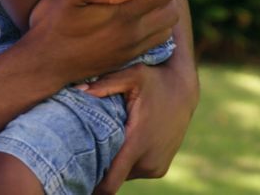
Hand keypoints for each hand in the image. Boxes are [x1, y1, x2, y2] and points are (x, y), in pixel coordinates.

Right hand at [25, 0, 180, 83]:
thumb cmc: (50, 27)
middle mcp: (133, 34)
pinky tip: (142, 15)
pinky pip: (155, 41)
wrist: (44, 66)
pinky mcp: (126, 57)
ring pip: (167, 28)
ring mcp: (131, 48)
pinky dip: (157, 26)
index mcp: (122, 17)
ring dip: (165, 10)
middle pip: (173, 11)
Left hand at [79, 59, 198, 193]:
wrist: (184, 91)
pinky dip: (123, 163)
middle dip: (96, 169)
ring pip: (123, 175)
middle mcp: (148, 161)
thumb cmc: (154, 81)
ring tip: (98, 146)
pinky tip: (115, 146)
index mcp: (138, 143)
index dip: (93, 188)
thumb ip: (105, 84)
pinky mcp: (160, 169)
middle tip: (78, 156)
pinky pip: (133, 172)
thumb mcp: (132, 75)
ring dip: (111, 165)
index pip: (111, 182)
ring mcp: (156, 167)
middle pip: (112, 178)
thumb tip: (79, 89)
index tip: (75, 182)